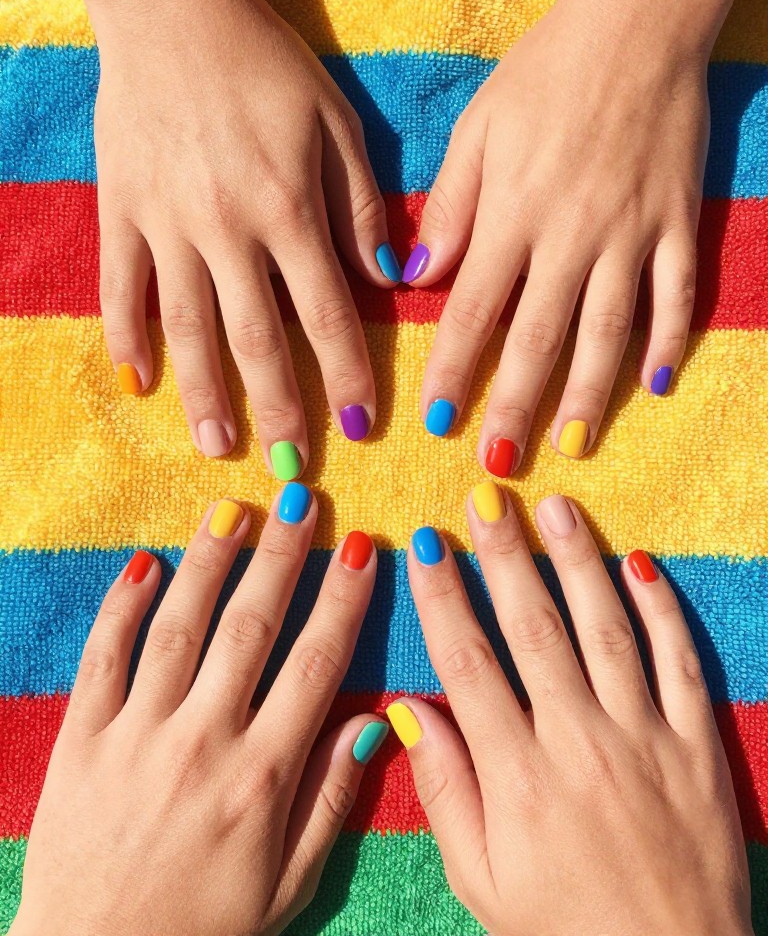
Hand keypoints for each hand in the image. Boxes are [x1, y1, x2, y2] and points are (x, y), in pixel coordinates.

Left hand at [10, 492, 386, 935]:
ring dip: (209, 563)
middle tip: (299, 500)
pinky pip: (103, 657)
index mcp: (261, 775)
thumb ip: (330, 799)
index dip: (342, 600)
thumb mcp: (287, 885)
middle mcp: (203, 740)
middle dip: (281, 557)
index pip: (315, 664)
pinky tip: (145, 563)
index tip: (360, 548)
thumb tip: (373, 722)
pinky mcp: (82, 740)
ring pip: (179, 627)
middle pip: (251, 627)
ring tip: (232, 510)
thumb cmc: (202, 930)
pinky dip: (122, 607)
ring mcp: (137, 734)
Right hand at [93, 0, 393, 467]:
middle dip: (279, 408)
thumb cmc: (265, 65)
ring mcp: (167, 224)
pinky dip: (127, 334)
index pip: (326, 314)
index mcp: (289, 209)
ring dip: (205, 395)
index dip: (348, 376)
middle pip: (257, 339)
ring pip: (188, 327)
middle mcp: (227, 229)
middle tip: (289, 466)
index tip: (363, 428)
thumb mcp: (335, 122)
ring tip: (218, 448)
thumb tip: (389, 280)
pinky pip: (122, 286)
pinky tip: (137, 380)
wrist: (173, 10)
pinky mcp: (122, 211)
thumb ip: (362, 204)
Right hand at [388, 487, 751, 935]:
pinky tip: (640, 564)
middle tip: (486, 499)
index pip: (468, 663)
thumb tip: (404, 710)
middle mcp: (577, 741)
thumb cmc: (564, 929)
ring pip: (604, 629)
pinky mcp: (696, 745)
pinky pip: (679, 663)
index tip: (428, 546)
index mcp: (516, 774)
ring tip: (556, 509)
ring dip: (576, 563)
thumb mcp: (482, 880)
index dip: (444, 597)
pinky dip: (662, 611)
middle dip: (505, 556)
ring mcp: (643, 737)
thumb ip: (445, 790)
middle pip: (534, 628)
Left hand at [407, 0, 717, 465]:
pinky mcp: (676, 223)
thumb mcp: (478, 129)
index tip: (435, 421)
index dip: (452, 370)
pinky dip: (667, 341)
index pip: (473, 310)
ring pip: (607, 330)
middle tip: (498, 461)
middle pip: (537, 337)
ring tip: (568, 444)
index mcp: (512, 213)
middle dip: (513, 404)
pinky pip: (675, 294)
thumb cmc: (544, 74)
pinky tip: (652, 384)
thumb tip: (416, 277)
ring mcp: (630, 232)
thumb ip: (450, 207)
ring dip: (585, 393)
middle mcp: (569, 234)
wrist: (636, 25)